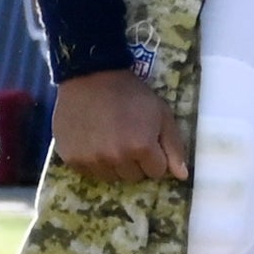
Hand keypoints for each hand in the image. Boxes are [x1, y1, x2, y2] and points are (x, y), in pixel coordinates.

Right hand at [51, 69, 187, 182]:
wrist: (91, 75)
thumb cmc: (131, 93)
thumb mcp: (161, 113)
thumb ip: (174, 146)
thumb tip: (182, 176)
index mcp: (141, 147)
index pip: (156, 171)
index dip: (154, 155)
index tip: (146, 139)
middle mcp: (116, 158)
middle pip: (133, 177)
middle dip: (135, 161)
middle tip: (127, 137)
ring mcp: (92, 160)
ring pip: (111, 177)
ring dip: (114, 163)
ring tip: (110, 138)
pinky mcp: (72, 160)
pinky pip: (90, 172)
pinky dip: (93, 161)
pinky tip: (93, 140)